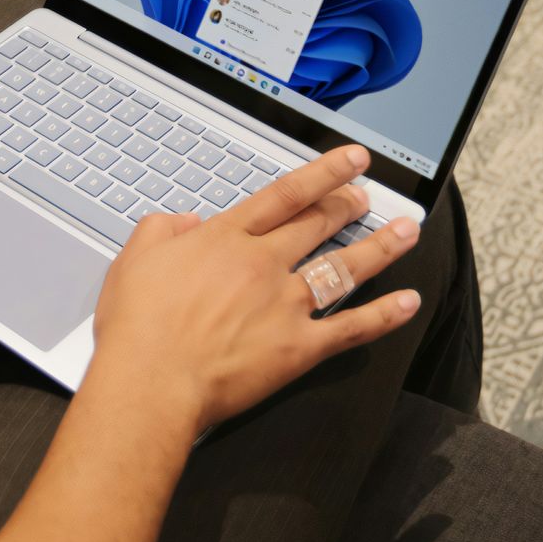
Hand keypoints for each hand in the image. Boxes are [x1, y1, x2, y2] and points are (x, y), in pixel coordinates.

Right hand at [88, 145, 423, 436]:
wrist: (151, 381)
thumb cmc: (138, 328)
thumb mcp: (133, 260)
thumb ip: (161, 229)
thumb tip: (185, 220)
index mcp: (224, 240)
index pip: (284, 195)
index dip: (323, 173)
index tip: (351, 160)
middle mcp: (262, 264)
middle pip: (318, 225)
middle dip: (349, 205)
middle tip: (369, 195)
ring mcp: (285, 305)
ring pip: (344, 268)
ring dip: (381, 247)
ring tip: (406, 231)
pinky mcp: (299, 347)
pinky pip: (351, 328)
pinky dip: (384, 316)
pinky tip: (408, 303)